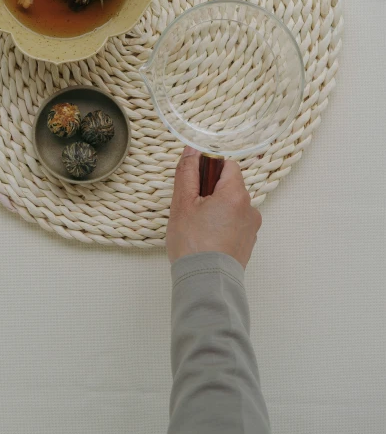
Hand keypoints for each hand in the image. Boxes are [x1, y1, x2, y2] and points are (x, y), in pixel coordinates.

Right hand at [167, 147, 261, 267]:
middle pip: (229, 185)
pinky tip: (207, 238)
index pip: (227, 165)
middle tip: (191, 209)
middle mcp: (250, 207)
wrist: (206, 282)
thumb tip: (192, 150)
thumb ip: (187, 173)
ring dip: (216, 208)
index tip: (194, 184)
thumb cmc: (193, 243)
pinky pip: (235, 222)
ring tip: (198, 227)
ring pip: (231, 205)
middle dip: (210, 191)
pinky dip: (222, 224)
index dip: (208, 169)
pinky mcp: (248, 241)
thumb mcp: (182, 203)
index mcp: (236, 193)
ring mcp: (252, 226)